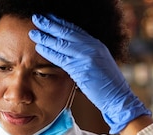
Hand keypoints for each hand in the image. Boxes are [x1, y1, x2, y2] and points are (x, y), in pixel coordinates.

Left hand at [29, 14, 150, 133]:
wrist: (118, 97)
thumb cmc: (108, 86)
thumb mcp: (99, 65)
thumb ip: (86, 57)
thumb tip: (72, 54)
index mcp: (97, 44)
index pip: (76, 30)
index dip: (61, 23)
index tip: (49, 18)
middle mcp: (93, 47)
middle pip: (67, 32)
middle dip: (50, 24)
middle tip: (37, 18)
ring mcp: (88, 57)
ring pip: (62, 43)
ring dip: (46, 37)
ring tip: (33, 32)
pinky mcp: (82, 69)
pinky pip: (62, 58)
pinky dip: (49, 52)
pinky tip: (39, 47)